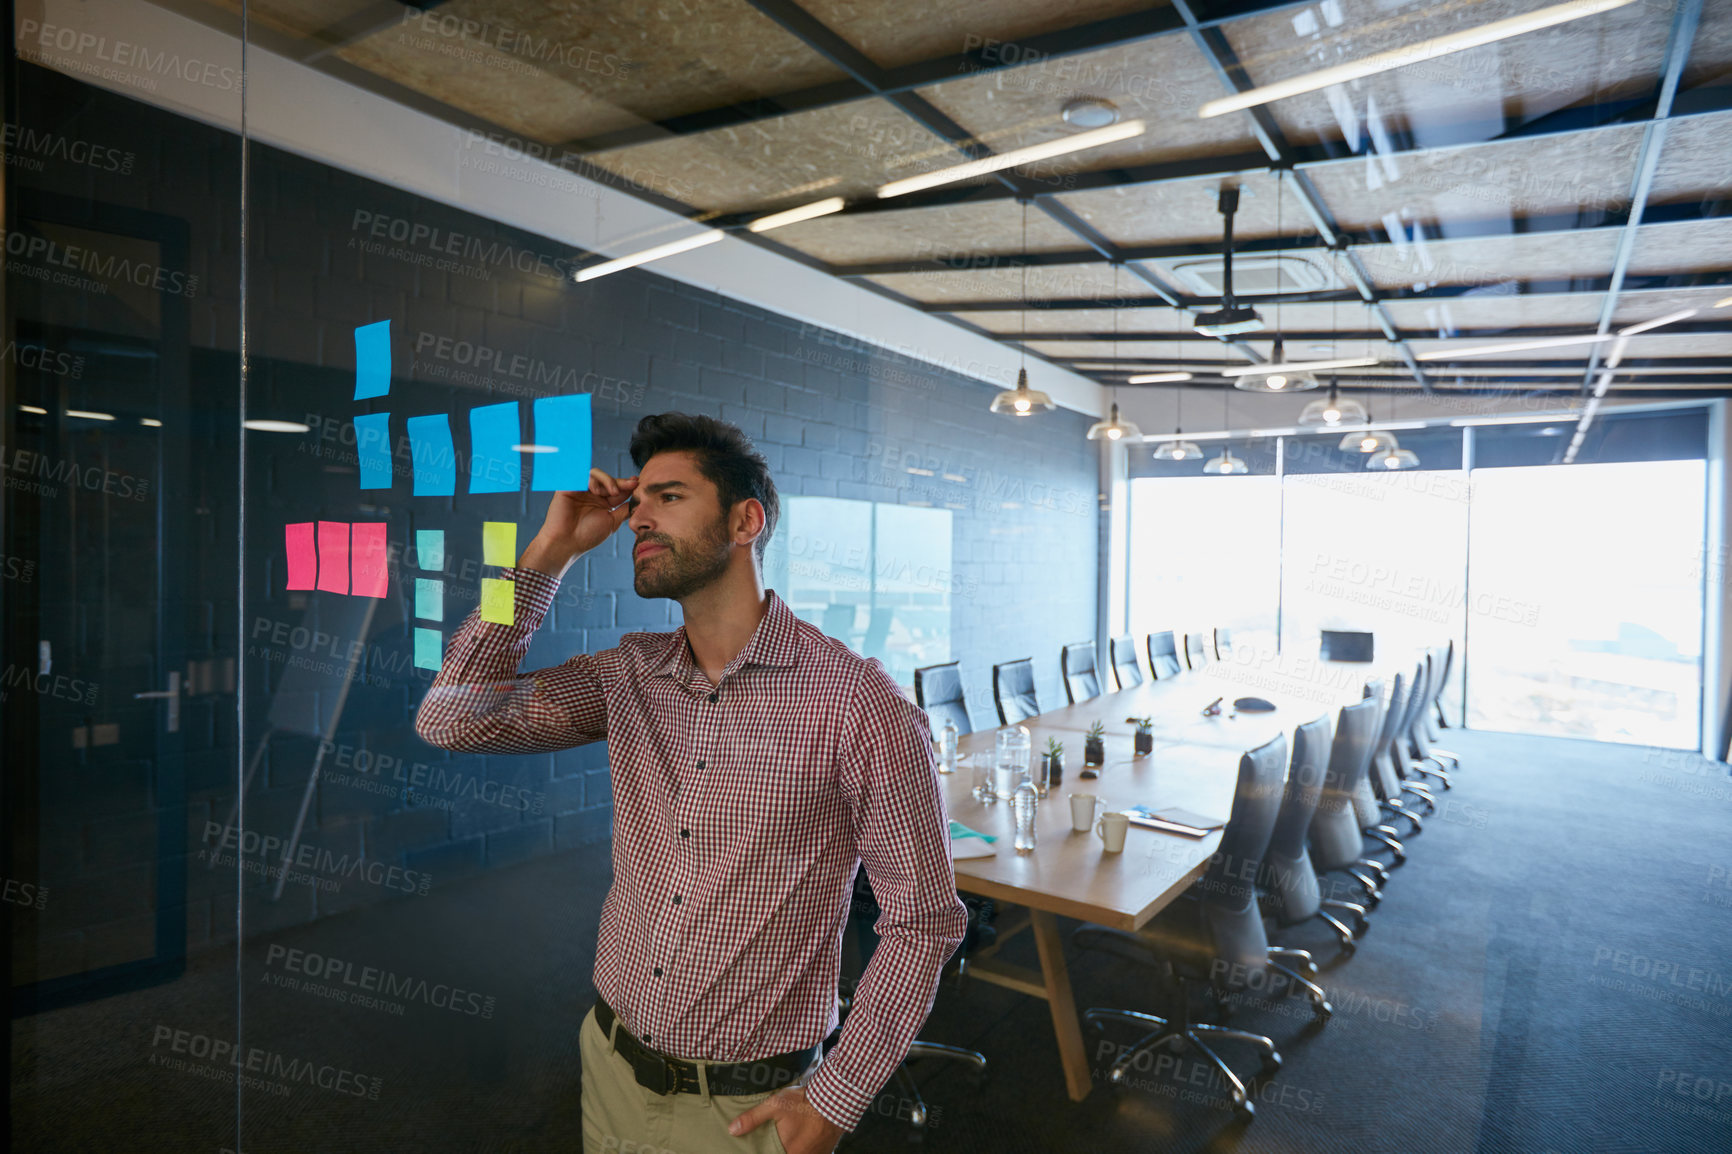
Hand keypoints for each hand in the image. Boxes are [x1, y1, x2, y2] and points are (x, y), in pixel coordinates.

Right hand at [518, 468, 636, 577]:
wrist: (566, 543)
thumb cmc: (588, 536)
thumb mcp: (612, 521)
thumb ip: (624, 510)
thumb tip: (639, 501)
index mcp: (602, 502)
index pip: (617, 489)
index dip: (628, 485)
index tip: (638, 483)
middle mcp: (591, 494)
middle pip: (608, 479)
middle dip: (621, 481)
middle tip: (631, 484)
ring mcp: (580, 489)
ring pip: (595, 474)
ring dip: (607, 480)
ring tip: (612, 492)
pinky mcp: (568, 487)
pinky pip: (581, 475)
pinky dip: (591, 480)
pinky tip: (596, 491)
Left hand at [728, 1085, 843, 1153]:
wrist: (835, 1099)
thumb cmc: (804, 1102)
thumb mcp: (775, 1105)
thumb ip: (753, 1118)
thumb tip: (733, 1130)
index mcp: (789, 1153)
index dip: (766, 1152)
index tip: (764, 1149)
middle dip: (780, 1150)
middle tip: (779, 1142)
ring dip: (794, 1150)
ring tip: (790, 1142)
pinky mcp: (826, 1152)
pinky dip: (806, 1150)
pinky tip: (803, 1141)